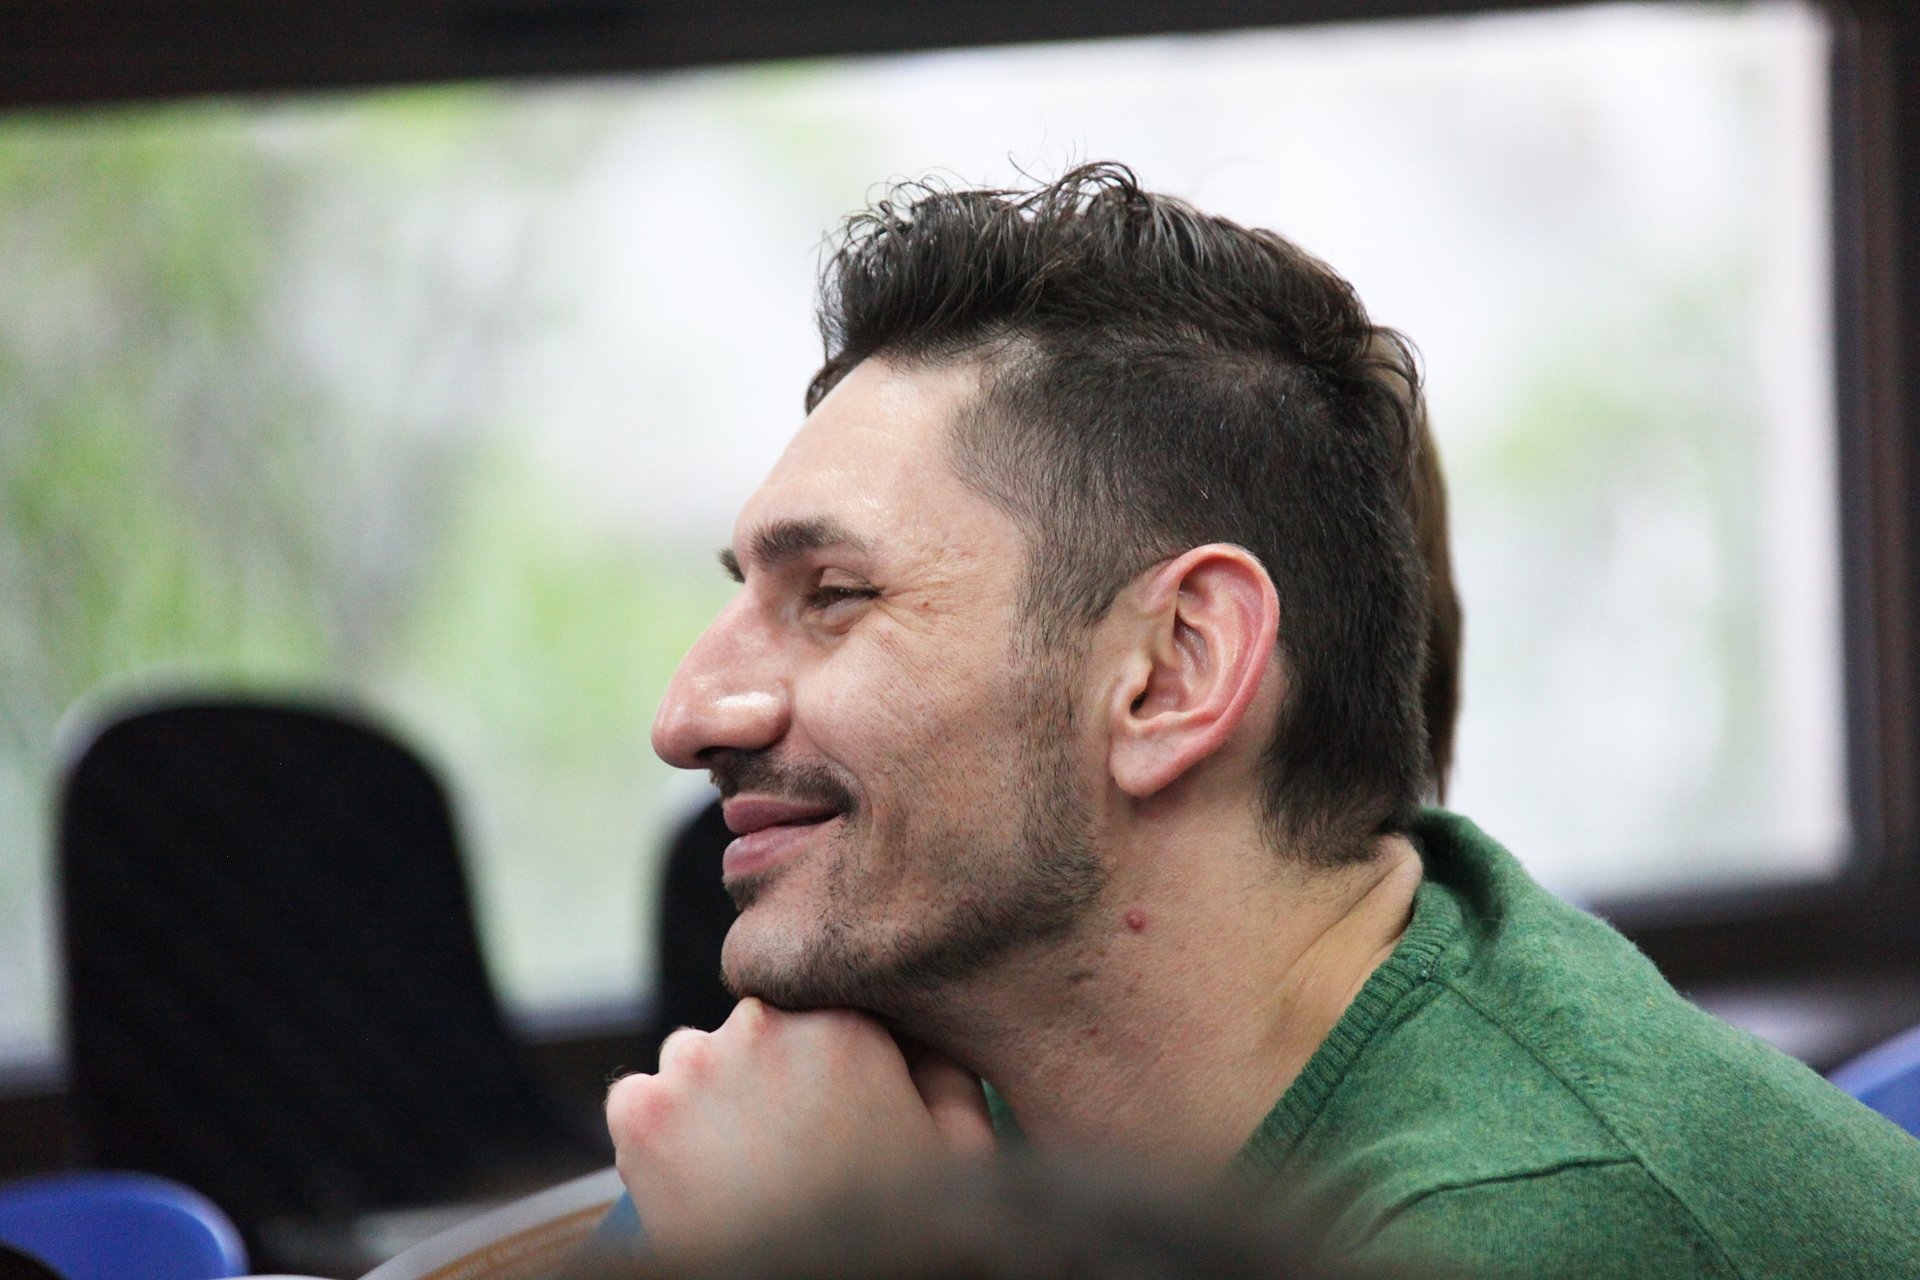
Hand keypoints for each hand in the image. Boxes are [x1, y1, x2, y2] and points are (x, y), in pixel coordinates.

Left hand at [605, 997, 993, 1256]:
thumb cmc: (892, 1230)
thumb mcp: (959, 1145)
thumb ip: (948, 1067)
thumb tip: (931, 1025)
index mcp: (845, 1020)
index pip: (819, 1005)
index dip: (824, 1058)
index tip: (830, 1102)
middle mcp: (765, 1024)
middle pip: (757, 1027)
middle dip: (768, 1071)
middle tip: (788, 1142)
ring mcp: (694, 1066)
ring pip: (695, 1058)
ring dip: (711, 1094)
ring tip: (741, 1162)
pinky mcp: (640, 1113)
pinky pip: (638, 1097)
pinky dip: (655, 1127)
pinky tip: (692, 1171)